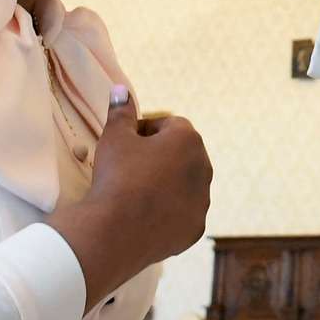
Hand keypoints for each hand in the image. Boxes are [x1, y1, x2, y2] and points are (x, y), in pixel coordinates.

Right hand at [45, 87, 211, 307]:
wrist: (116, 230)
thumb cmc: (117, 175)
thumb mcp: (114, 137)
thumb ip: (121, 111)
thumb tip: (121, 89)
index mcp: (189, 140)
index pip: (169, 125)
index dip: (144, 131)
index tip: (126, 142)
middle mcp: (204, 168)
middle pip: (180, 155)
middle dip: (159, 156)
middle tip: (129, 167)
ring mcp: (203, 201)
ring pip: (184, 185)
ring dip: (166, 184)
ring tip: (137, 192)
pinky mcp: (196, 228)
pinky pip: (182, 213)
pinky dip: (168, 211)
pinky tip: (145, 215)